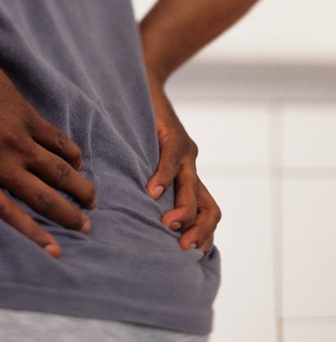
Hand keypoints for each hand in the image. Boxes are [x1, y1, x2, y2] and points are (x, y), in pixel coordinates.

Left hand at [0, 42, 95, 257]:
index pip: (10, 215)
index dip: (35, 235)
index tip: (56, 251)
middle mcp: (0, 162)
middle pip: (43, 196)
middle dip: (68, 215)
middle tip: (87, 228)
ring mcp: (16, 137)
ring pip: (57, 169)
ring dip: (79, 186)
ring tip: (92, 201)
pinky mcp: (25, 114)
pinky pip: (56, 138)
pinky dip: (70, 152)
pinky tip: (79, 162)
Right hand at [144, 68, 220, 252]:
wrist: (144, 80)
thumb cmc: (138, 126)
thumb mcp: (143, 161)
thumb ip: (146, 184)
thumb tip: (130, 219)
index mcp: (188, 179)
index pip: (208, 216)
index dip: (204, 238)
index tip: (189, 260)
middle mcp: (192, 168)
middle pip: (210, 208)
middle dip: (200, 232)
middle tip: (182, 251)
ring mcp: (185, 151)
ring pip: (194, 188)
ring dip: (185, 210)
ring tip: (169, 226)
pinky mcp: (172, 133)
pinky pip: (172, 159)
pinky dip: (163, 177)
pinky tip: (151, 191)